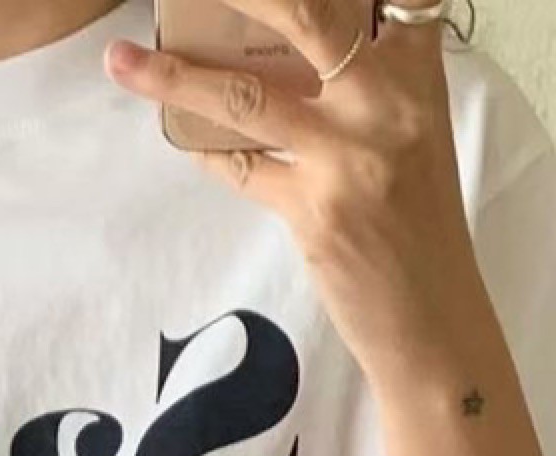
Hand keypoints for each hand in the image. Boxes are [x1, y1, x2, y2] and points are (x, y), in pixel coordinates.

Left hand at [103, 1, 491, 387]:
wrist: (434, 323)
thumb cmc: (420, 226)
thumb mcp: (412, 134)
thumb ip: (365, 81)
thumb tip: (282, 44)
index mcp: (416, 73)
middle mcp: (386, 101)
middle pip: (305, 12)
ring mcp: (348, 157)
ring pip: (245, 94)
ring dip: (173, 76)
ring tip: (121, 60)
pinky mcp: (314, 212)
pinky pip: (239, 168)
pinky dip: (206, 152)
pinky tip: (180, 136)